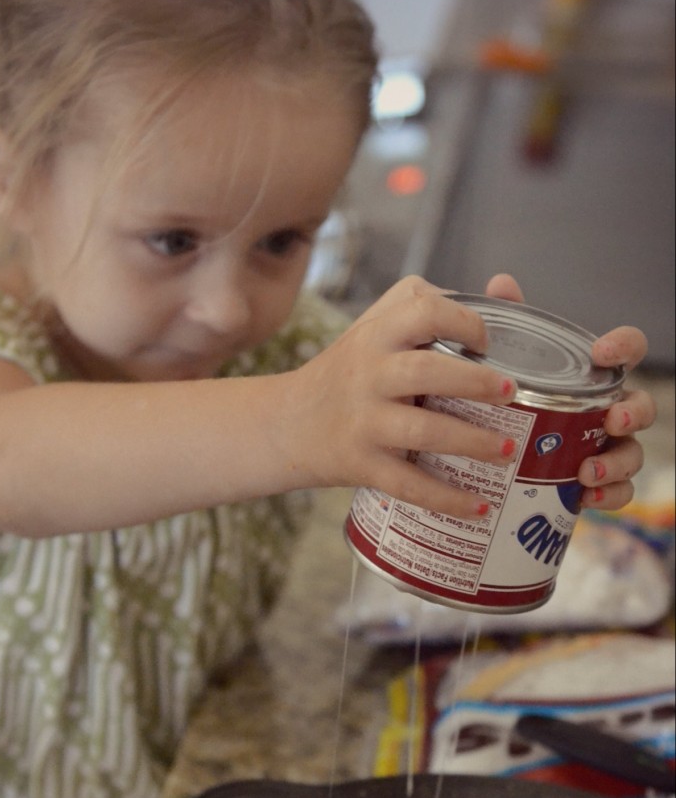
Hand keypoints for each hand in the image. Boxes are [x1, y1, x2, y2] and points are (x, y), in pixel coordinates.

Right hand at [288, 274, 518, 517]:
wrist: (286, 424)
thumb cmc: (347, 372)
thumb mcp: (375, 328)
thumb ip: (428, 305)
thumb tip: (504, 290)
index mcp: (376, 335)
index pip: (421, 310)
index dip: (462, 320)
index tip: (487, 341)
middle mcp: (368, 375)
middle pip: (425, 371)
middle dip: (474, 382)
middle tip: (511, 392)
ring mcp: (363, 422)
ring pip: (422, 432)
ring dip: (471, 442)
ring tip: (509, 449)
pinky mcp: (361, 464)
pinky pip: (408, 484)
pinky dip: (446, 498)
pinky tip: (480, 506)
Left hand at [484, 273, 655, 512]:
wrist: (500, 449)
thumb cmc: (517, 394)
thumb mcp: (510, 358)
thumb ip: (511, 320)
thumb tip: (501, 282)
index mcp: (596, 375)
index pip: (629, 349)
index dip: (624, 345)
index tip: (602, 352)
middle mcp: (610, 408)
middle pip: (642, 407)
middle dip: (633, 414)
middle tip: (610, 420)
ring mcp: (607, 445)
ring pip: (632, 453)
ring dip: (617, 462)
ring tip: (588, 472)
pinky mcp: (596, 481)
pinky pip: (618, 492)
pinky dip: (608, 495)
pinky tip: (585, 496)